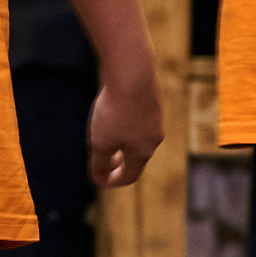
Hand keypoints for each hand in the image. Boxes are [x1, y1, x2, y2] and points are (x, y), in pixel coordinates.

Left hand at [85, 68, 161, 190]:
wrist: (133, 75)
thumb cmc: (114, 112)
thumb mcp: (100, 143)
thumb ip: (100, 164)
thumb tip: (99, 179)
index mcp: (142, 153)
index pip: (130, 176)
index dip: (113, 181)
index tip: (100, 179)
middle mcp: (154, 139)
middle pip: (137, 158)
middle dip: (120, 163)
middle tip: (106, 162)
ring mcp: (156, 120)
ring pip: (140, 138)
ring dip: (125, 144)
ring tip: (110, 139)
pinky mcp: (154, 102)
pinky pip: (140, 121)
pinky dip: (129, 125)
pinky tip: (117, 114)